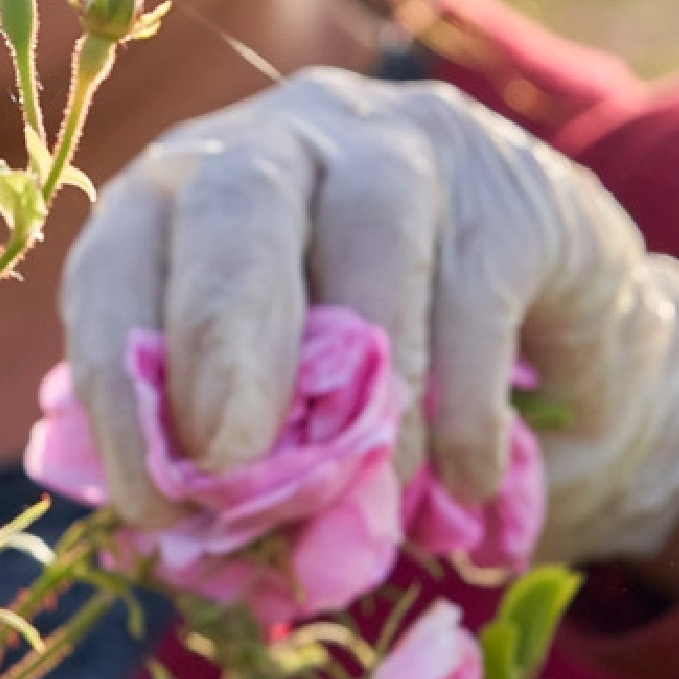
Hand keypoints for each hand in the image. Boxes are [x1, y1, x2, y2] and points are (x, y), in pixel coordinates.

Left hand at [61, 68, 678, 569]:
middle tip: (230, 464)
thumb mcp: (286, 404)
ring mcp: (408, 146)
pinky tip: (466, 485)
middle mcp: (287, 138)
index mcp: (187, 190)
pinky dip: (467, 410)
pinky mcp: (513, 189)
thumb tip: (186, 539)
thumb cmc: (375, 369)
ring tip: (371, 507)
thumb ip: (230, 458)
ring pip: (372, 235)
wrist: (558, 311)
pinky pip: (479, 297)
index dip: (121, 380)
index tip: (150, 502)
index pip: (120, 260)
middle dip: (223, 338)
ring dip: (367, 391)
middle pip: (237, 204)